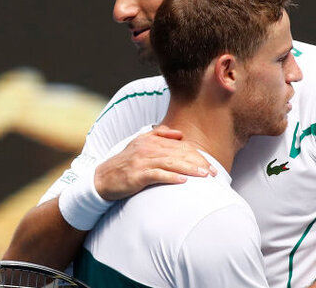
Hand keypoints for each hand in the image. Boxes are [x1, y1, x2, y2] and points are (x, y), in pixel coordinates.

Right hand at [93, 125, 216, 200]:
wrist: (102, 178)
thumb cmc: (125, 163)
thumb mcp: (140, 143)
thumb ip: (159, 135)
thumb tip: (179, 134)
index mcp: (151, 139)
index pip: (181, 146)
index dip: (197, 155)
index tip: (210, 166)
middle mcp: (148, 147)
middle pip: (179, 154)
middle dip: (199, 163)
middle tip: (213, 173)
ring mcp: (142, 161)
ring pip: (172, 163)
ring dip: (190, 169)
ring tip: (204, 176)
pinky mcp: (137, 175)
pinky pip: (157, 175)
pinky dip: (171, 177)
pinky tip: (183, 181)